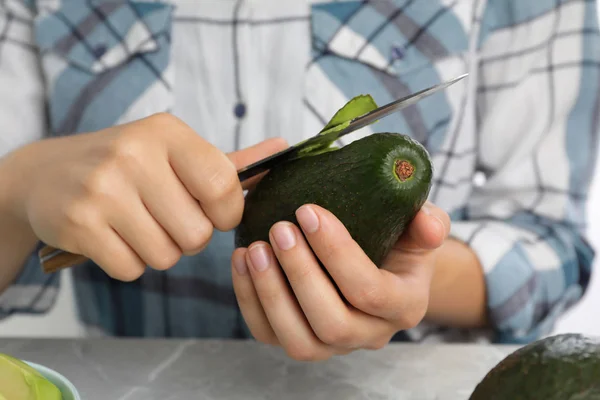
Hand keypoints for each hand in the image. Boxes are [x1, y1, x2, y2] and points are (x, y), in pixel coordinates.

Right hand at [7, 113, 286, 280]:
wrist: (48, 174)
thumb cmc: (128, 166)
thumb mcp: (175, 152)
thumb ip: (230, 161)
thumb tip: (285, 150)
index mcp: (168, 133)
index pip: (225, 187)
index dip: (226, 213)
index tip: (212, 211)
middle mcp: (135, 155)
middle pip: (197, 234)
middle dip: (187, 237)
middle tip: (165, 217)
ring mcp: (103, 188)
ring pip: (166, 256)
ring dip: (158, 250)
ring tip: (138, 224)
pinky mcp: (79, 222)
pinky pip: (131, 269)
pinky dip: (129, 262)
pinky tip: (114, 236)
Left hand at [231, 201, 449, 360]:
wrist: (381, 263)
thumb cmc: (398, 241)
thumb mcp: (420, 227)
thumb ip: (429, 223)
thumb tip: (426, 222)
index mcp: (404, 305)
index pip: (371, 292)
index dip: (336, 253)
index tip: (308, 211)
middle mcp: (371, 335)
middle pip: (332, 323)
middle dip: (301, 274)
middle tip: (280, 229)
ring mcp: (334, 345)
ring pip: (299, 340)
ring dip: (271, 294)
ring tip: (254, 249)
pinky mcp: (302, 340)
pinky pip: (270, 335)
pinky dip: (250, 301)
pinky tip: (241, 261)